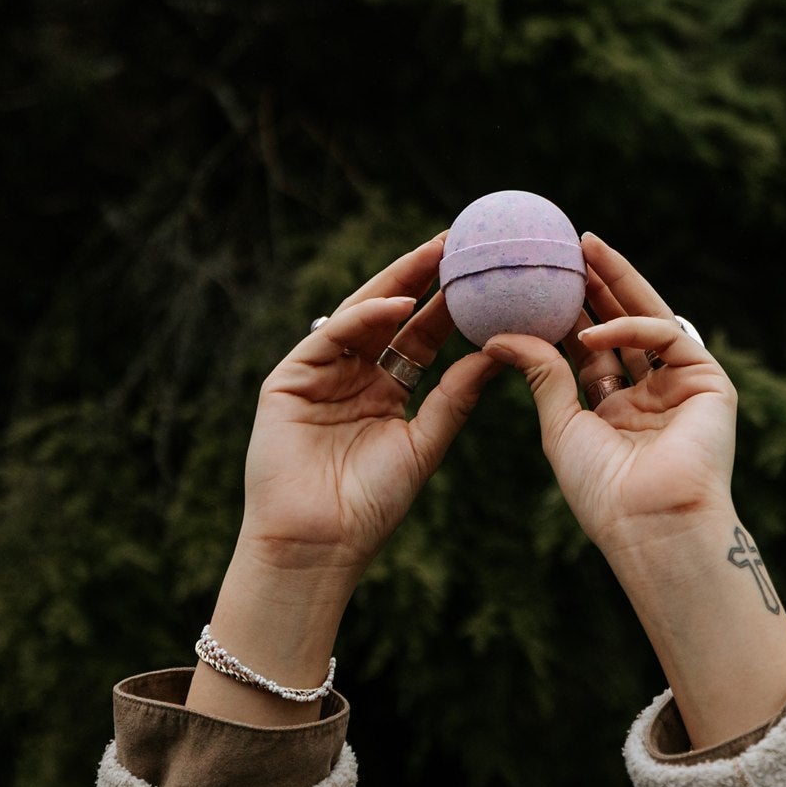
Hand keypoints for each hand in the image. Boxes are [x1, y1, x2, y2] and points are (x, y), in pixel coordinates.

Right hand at [239, 233, 496, 579]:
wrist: (319, 544)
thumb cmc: (371, 505)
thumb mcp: (424, 444)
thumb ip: (454, 398)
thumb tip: (496, 355)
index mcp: (386, 390)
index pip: (422, 335)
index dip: (451, 304)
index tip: (485, 275)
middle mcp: (352, 375)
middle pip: (392, 315)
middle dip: (423, 277)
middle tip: (459, 242)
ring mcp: (319, 373)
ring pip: (361, 315)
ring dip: (397, 283)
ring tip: (435, 255)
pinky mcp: (289, 378)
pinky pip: (330, 336)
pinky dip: (364, 317)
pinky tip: (399, 304)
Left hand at [483, 234, 785, 747]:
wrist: (649, 524)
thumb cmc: (603, 491)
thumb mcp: (561, 424)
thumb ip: (542, 373)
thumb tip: (499, 333)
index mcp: (617, 411)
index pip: (591, 349)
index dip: (567, 314)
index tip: (539, 281)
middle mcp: (652, 395)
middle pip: (621, 326)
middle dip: (596, 286)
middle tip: (568, 247)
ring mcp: (682, 386)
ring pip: (649, 319)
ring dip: (618, 284)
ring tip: (585, 249)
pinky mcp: (710, 382)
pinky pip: (670, 336)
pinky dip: (633, 327)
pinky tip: (595, 329)